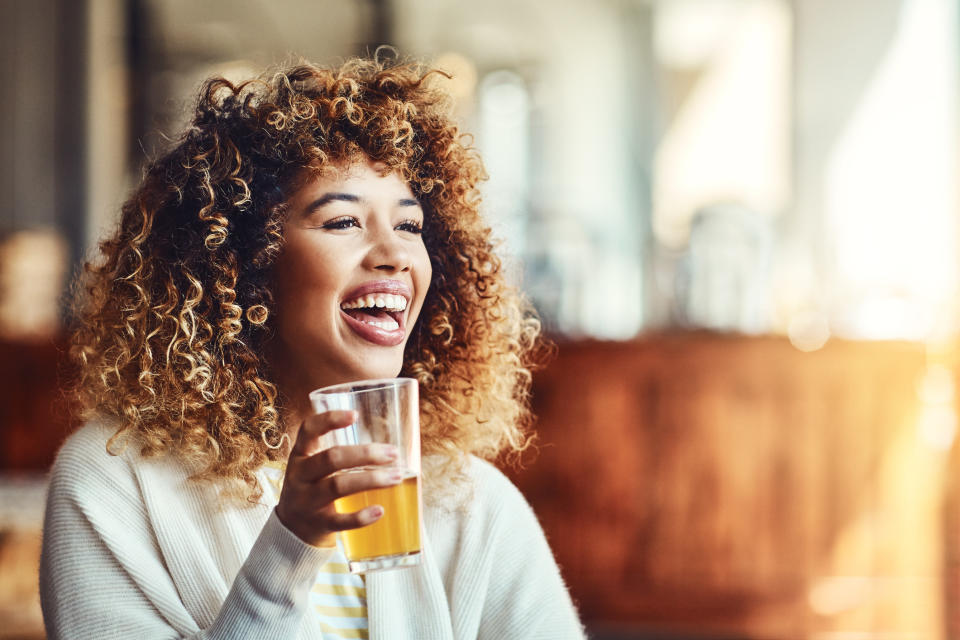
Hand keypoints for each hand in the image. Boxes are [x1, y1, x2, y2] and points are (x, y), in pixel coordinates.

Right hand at [275, 409, 401, 546]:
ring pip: (338, 486)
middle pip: (331, 458)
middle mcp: (300, 476)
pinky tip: (380, 510)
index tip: (355, 415)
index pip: (308, 430)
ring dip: (371, 480)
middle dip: (365, 454)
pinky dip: (361, 517)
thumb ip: (338, 453)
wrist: (292, 530)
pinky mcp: (318, 525)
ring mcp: (307, 502)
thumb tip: (386, 443)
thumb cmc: (313, 488)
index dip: (329, 420)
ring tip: (397, 477)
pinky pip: (340, 521)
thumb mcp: (313, 466)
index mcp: (300, 455)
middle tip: (393, 453)